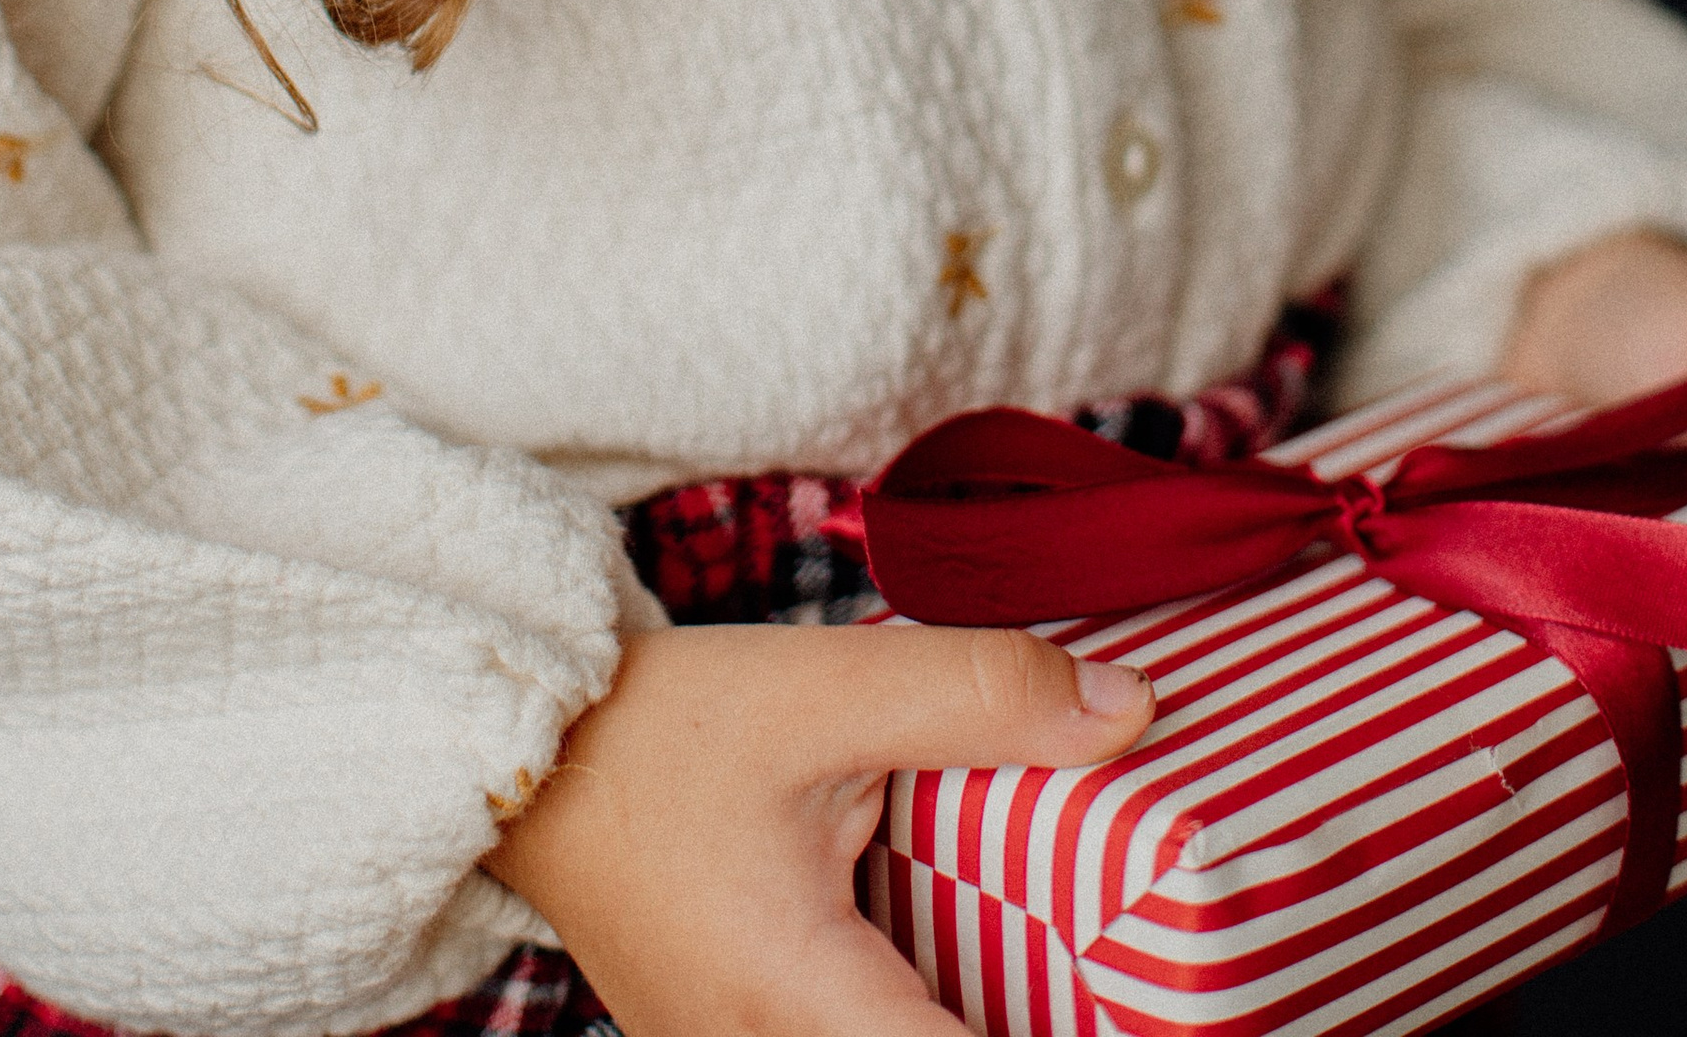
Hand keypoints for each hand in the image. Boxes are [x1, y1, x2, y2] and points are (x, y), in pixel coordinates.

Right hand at [486, 618, 1151, 1036]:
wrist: (523, 754)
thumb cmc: (659, 728)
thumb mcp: (823, 685)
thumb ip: (977, 694)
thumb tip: (1129, 708)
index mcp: (802, 1005)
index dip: (1084, 1036)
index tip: (1163, 1005)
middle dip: (1043, 1018)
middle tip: (1133, 976)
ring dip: (986, 1013)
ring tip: (1079, 965)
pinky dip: (928, 1012)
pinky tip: (983, 956)